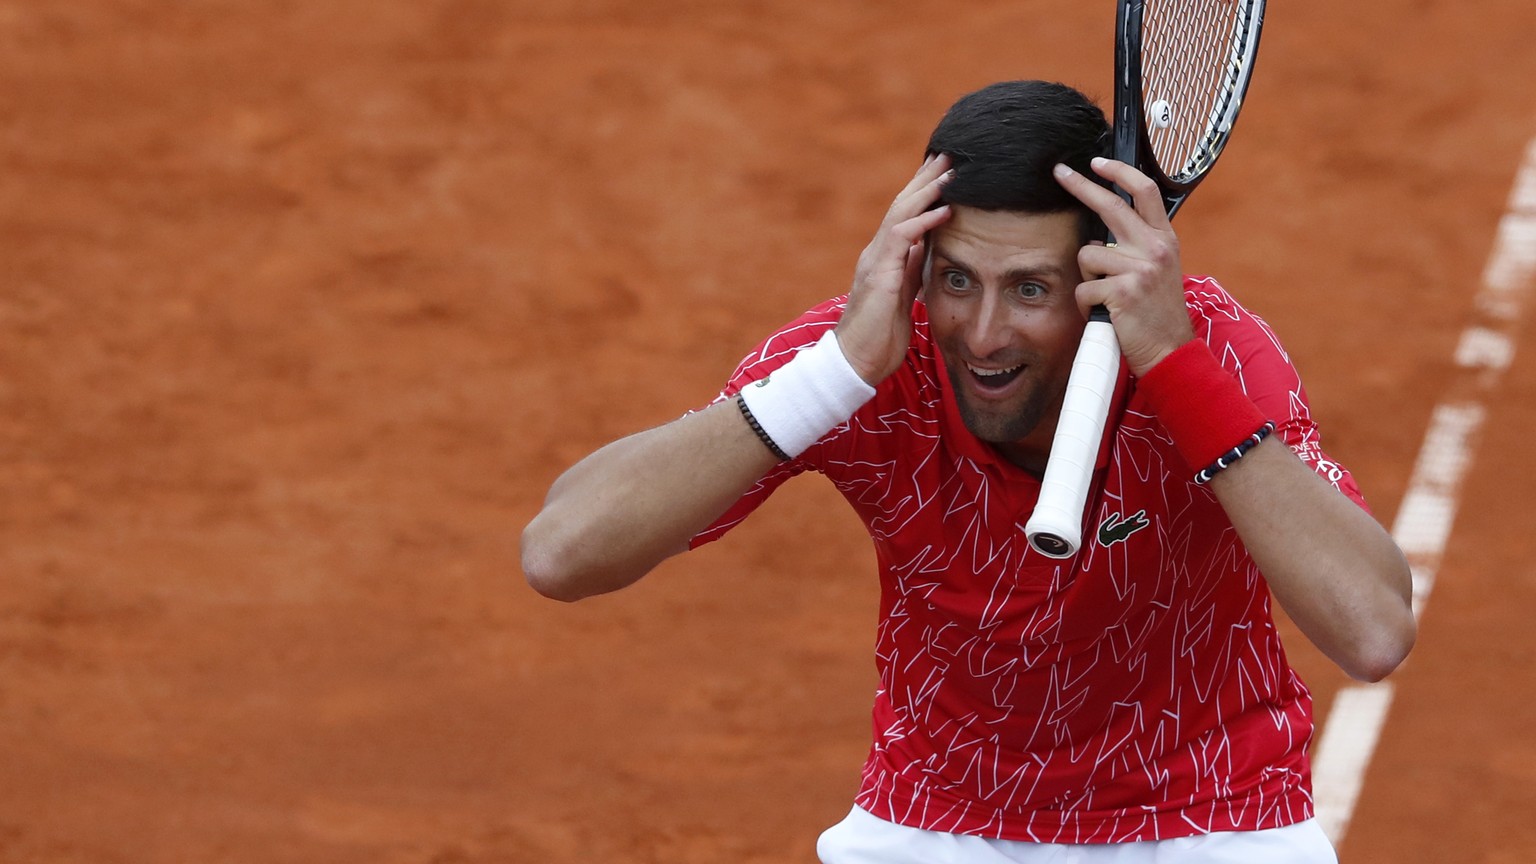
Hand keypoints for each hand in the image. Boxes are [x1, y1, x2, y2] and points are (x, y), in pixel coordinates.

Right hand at [836, 153, 954, 384]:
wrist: (856, 362)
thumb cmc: (879, 335)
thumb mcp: (902, 295)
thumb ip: (910, 269)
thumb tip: (924, 247)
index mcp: (883, 257)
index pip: (905, 215)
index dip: (924, 191)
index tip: (945, 170)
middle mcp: (876, 252)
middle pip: (902, 205)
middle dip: (925, 178)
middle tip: (949, 154)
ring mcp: (875, 261)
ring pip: (900, 214)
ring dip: (926, 191)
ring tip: (950, 171)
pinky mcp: (878, 275)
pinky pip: (901, 239)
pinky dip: (924, 222)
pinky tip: (944, 209)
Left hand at [1053, 157, 1194, 375]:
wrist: (1170, 351)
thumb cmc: (1156, 312)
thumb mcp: (1159, 270)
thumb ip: (1139, 246)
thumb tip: (1104, 232)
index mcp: (1165, 239)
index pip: (1145, 191)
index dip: (1119, 172)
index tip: (1098, 162)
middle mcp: (1155, 248)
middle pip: (1111, 205)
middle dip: (1080, 185)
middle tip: (1059, 172)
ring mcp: (1140, 268)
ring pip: (1088, 255)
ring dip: (1088, 278)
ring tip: (1107, 296)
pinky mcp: (1123, 291)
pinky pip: (1083, 287)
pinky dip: (1086, 304)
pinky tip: (1105, 313)